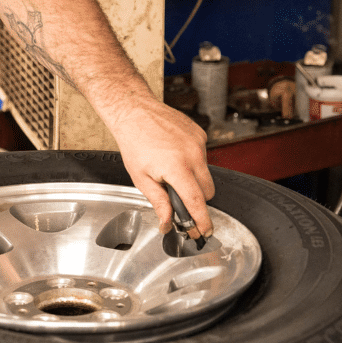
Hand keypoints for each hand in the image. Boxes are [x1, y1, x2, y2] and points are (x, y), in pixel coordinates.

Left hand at [108, 96, 214, 239]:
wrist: (135, 111)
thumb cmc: (134, 142)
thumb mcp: (142, 179)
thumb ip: (159, 203)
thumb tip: (167, 223)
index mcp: (177, 168)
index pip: (197, 202)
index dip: (202, 220)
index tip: (205, 231)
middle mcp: (193, 154)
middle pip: (207, 192)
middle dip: (196, 200)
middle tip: (179, 200)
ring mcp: (199, 143)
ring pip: (206, 175)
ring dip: (194, 180)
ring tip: (171, 172)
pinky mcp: (201, 134)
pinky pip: (203, 157)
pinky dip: (193, 163)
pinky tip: (174, 156)